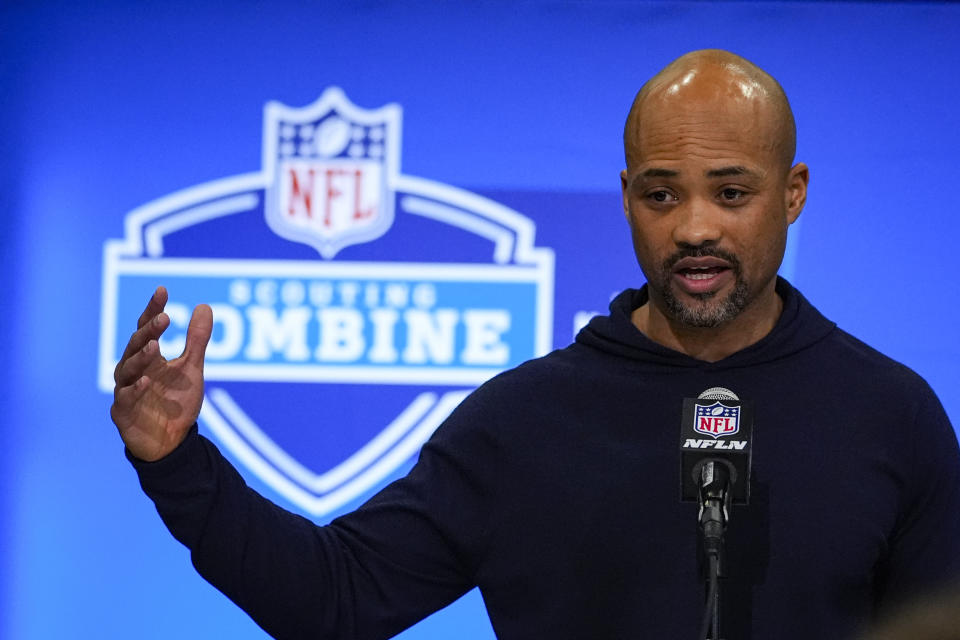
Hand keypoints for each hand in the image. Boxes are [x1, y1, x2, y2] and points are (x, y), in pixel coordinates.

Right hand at [111, 287, 212, 460]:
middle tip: (164, 317)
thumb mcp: (191, 368)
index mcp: (149, 356)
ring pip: (127, 368)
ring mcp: (126, 389)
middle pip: (136, 344)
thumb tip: (204, 306)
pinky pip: (126, 398)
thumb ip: (196, 340)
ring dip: (140, 356)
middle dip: (149, 330)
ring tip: (155, 345)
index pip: (147, 327)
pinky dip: (135, 389)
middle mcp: (134, 369)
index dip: (153, 308)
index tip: (163, 290)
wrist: (171, 442)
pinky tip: (147, 380)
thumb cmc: (177, 402)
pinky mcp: (123, 411)